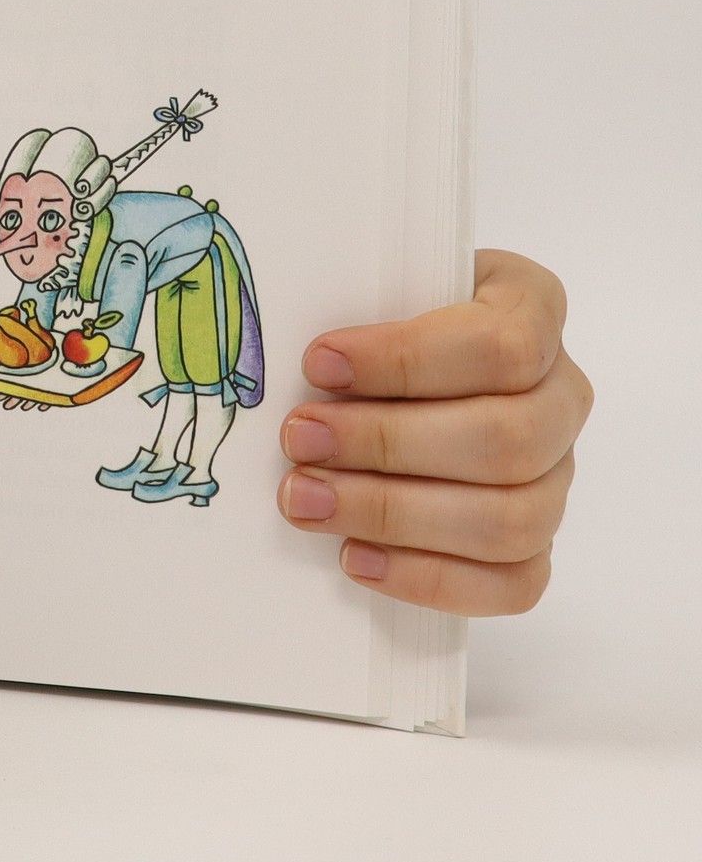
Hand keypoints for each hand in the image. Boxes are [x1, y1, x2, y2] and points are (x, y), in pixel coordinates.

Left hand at [278, 250, 588, 614]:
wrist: (393, 365)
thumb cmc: (378, 309)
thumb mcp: (371, 278)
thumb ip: (354, 297)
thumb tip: (306, 361)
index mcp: (530, 307)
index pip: (502, 345)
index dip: (407, 360)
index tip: (318, 363)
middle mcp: (561, 395)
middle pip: (506, 440)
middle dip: (386, 443)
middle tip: (299, 438)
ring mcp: (556, 475)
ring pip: (510, 519)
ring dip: (394, 514)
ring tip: (306, 499)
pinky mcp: (536, 544)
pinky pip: (512, 583)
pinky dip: (429, 578)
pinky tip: (355, 557)